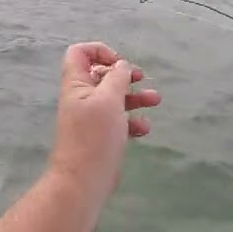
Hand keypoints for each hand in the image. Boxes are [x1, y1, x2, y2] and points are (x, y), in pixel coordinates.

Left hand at [47, 42, 160, 198]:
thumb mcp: (108, 99)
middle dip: (124, 74)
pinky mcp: (102, 137)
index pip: (79, 53)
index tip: (119, 63)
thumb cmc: (94, 136)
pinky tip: (144, 129)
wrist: (83, 180)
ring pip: (115, 99)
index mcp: (77, 84)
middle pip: (102, 75)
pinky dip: (133, 121)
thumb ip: (117, 78)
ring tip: (155, 100)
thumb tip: (122, 65)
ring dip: (135, 97)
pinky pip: (119, 122)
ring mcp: (92, 118)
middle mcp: (83, 98)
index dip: (100, 51)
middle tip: (140, 77)